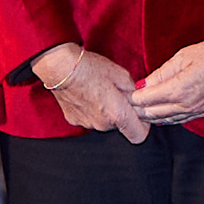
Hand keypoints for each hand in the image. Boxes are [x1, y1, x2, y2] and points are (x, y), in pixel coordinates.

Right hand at [32, 42, 149, 141]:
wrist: (60, 67)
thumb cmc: (92, 69)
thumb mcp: (122, 75)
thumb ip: (134, 92)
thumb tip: (139, 99)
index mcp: (117, 114)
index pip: (139, 135)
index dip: (143, 125)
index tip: (139, 112)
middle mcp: (102, 124)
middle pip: (121, 125)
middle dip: (123, 112)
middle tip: (117, 93)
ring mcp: (86, 124)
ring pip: (105, 122)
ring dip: (107, 111)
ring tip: (100, 91)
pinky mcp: (73, 120)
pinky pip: (90, 118)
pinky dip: (92, 110)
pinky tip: (88, 94)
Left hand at [131, 39, 203, 125]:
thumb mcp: (183, 56)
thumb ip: (161, 72)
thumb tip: (144, 84)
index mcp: (178, 90)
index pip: (146, 100)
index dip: (133, 98)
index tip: (126, 94)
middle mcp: (186, 105)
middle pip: (154, 114)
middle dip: (139, 110)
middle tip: (128, 106)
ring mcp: (198, 110)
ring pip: (168, 120)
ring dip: (153, 117)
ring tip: (141, 113)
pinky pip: (182, 120)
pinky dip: (169, 119)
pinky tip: (163, 116)